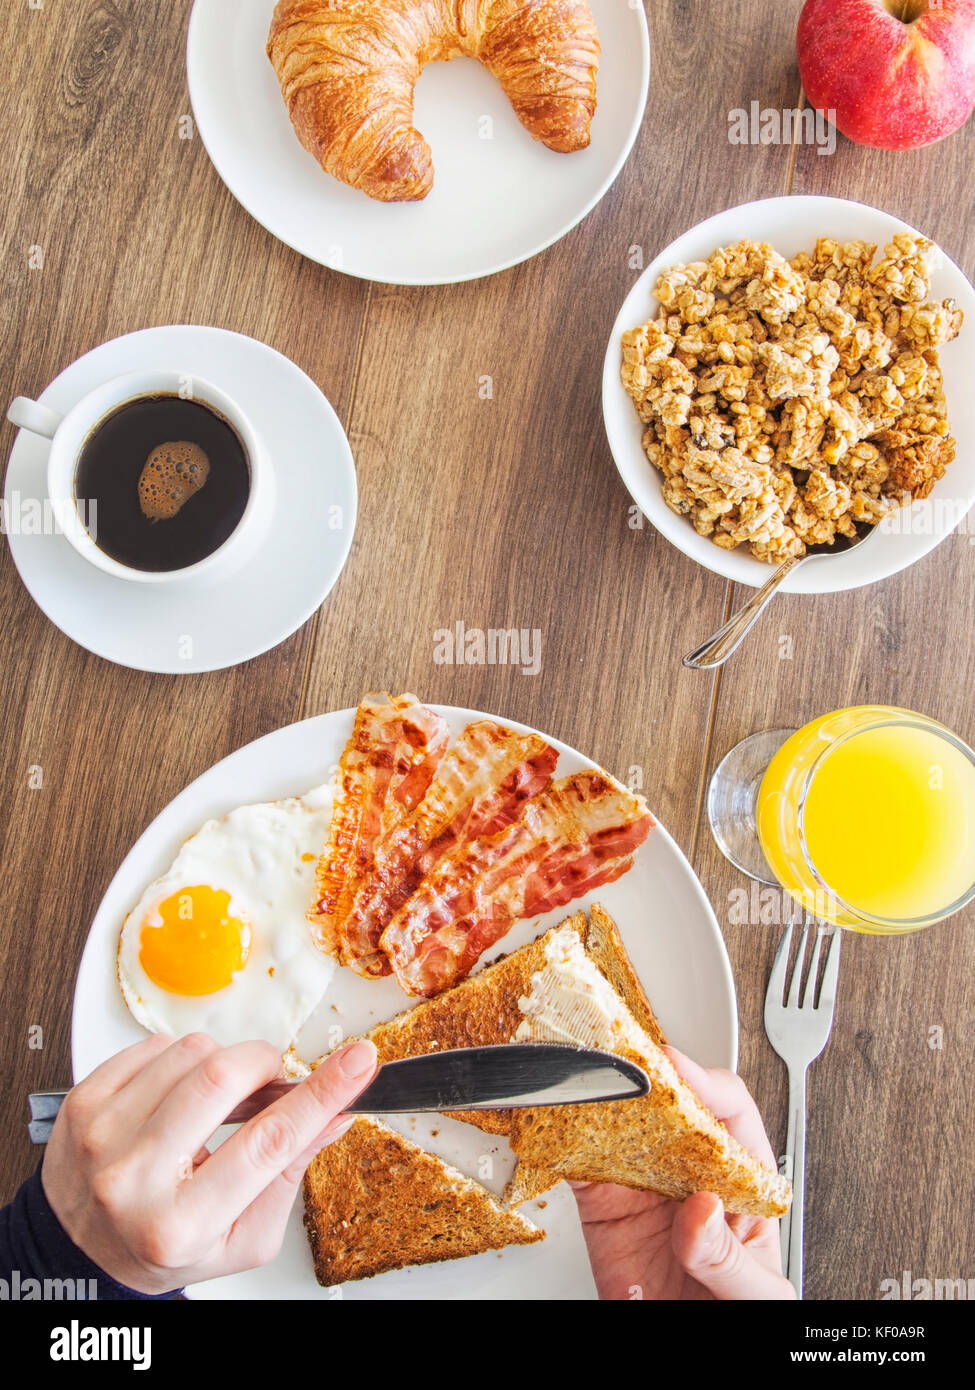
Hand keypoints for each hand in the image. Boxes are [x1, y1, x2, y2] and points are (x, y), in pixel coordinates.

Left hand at [42, 1032, 377, 1293]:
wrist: (80, 1249)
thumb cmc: (165, 1244)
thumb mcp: (243, 1237)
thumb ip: (291, 1174)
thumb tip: (337, 1114)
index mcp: (181, 1224)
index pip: (268, 1144)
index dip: (322, 1094)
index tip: (360, 1062)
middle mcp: (132, 1179)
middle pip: (222, 1078)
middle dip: (263, 1066)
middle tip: (268, 1082)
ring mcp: (100, 1135)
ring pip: (190, 1052)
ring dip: (220, 1064)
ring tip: (212, 1101)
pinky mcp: (83, 1101)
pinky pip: (153, 1045)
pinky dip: (179, 1059)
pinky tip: (176, 1096)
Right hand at [573, 1047, 795, 1300]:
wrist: (686, 1351)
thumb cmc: (738, 1318)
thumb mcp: (755, 1295)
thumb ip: (729, 1256)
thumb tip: (702, 1210)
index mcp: (740, 1180)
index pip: (729, 1110)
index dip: (704, 1082)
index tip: (678, 1073)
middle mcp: (690, 1173)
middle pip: (668, 1104)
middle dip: (641, 1076)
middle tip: (618, 1063)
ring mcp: (643, 1186)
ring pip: (618, 1125)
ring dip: (595, 1097)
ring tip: (579, 1081)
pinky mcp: (602, 1208)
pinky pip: (577, 1165)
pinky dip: (558, 1141)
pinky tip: (552, 1126)